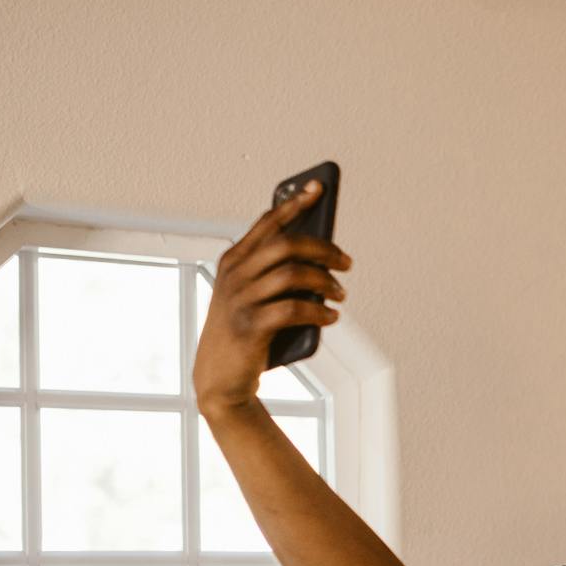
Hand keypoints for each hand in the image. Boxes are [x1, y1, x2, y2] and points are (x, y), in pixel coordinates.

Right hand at [194, 180, 351, 413]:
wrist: (219, 378)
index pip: (268, 223)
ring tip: (341, 294)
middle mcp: (234, 275)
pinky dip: (319, 311)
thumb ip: (274, 273)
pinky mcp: (250, 326)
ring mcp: (241, 299)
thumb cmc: (243, 332)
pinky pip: (294, 309)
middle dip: (324, 248)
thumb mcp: (252, 295)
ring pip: (293, 275)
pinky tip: (332, 316)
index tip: (318, 187)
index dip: (294, 203)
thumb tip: (320, 255)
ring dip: (325, 283)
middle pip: (287, 245)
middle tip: (347, 262)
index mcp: (234, 261)